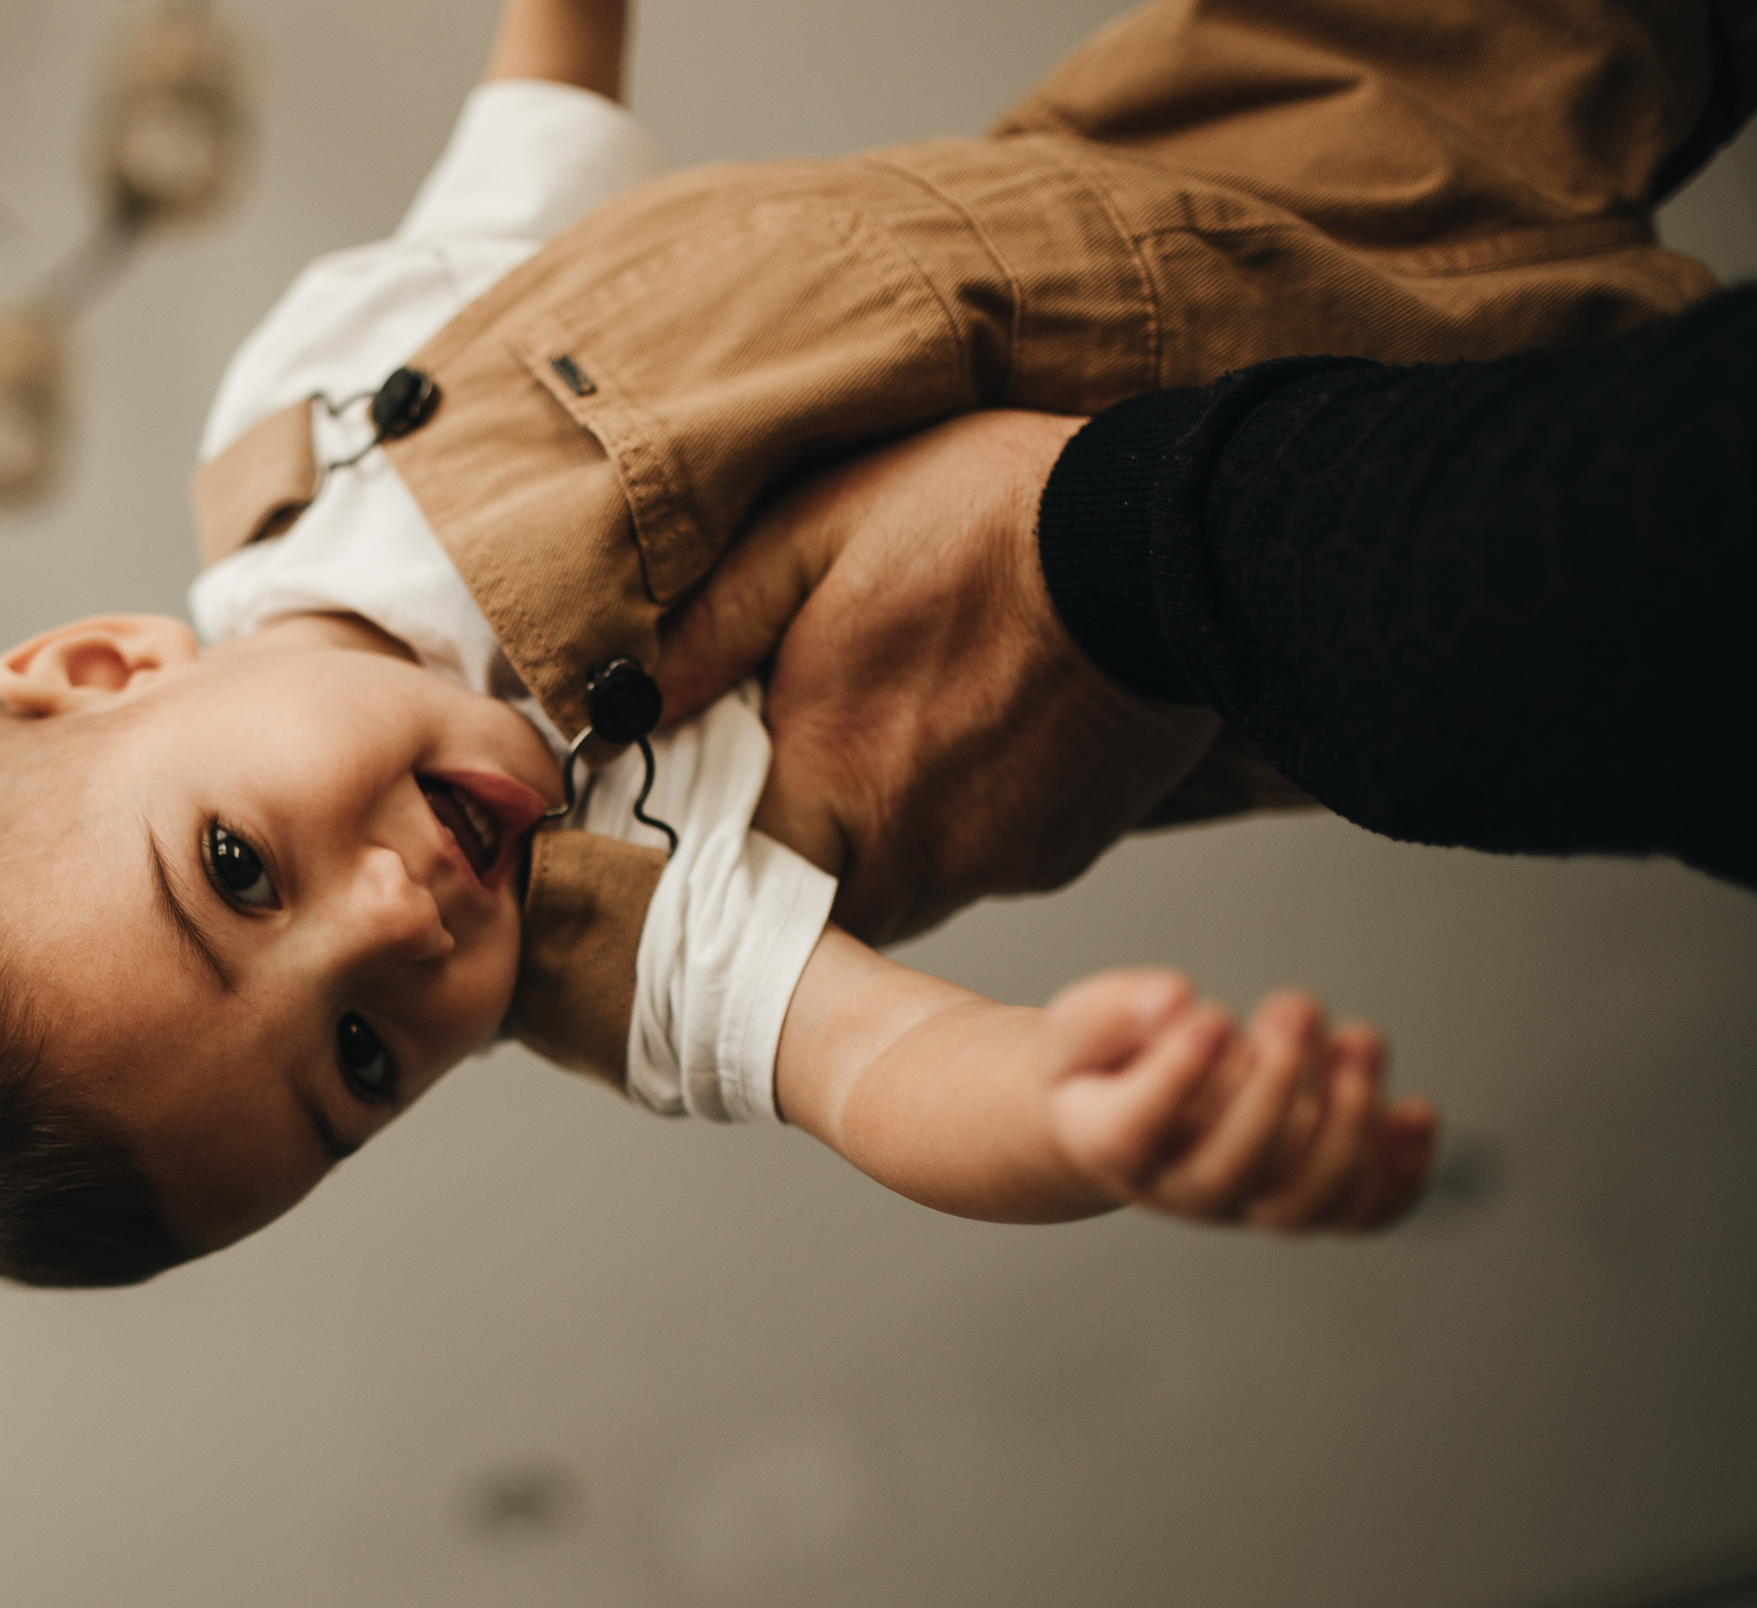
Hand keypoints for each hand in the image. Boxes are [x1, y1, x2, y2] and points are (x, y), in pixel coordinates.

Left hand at [656, 411, 1218, 943]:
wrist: (1168, 537)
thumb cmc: (989, 516)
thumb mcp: (815, 529)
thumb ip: (710, 624)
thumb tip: (625, 698)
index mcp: (827, 781)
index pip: (727, 886)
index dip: (706, 858)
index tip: (699, 821)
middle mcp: (906, 849)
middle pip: (815, 904)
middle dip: (793, 857)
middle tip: (797, 777)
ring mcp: (992, 862)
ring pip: (899, 892)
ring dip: (876, 844)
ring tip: (891, 745)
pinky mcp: (1060, 854)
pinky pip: (980, 867)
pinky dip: (960, 825)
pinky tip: (975, 741)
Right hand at [1041, 970, 1437, 1231]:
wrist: (1114, 1116)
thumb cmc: (1098, 1063)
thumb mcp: (1082, 1023)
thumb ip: (1113, 1011)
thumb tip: (1173, 1001)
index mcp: (1107, 1143)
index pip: (1135, 1131)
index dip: (1177, 1078)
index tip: (1211, 1013)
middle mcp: (1176, 1189)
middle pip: (1230, 1170)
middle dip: (1274, 1085)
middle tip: (1294, 1005)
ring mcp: (1243, 1204)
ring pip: (1303, 1201)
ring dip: (1347, 1121)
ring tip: (1359, 1039)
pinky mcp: (1298, 1201)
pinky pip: (1357, 1215)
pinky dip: (1400, 1175)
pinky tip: (1415, 1111)